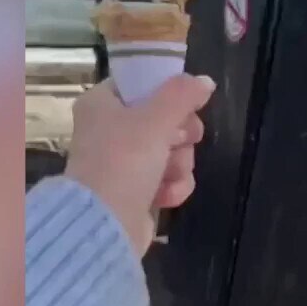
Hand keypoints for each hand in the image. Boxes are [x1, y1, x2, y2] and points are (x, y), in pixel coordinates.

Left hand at [64, 75, 215, 255]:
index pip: (142, 84)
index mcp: (101, 103)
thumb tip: (205, 81)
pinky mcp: (135, 190)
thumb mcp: (155, 119)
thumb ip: (182, 95)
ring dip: (179, 163)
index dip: (168, 94)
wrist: (105, 224)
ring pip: (172, 150)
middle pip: (164, 119)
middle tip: (180, 141)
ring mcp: (122, 162)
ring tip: (168, 175)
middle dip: (180, 136)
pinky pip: (168, 178)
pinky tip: (165, 196)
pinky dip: (172, 186)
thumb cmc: (123, 161)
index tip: (185, 106)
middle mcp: (109, 129)